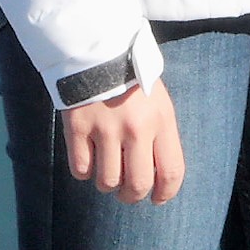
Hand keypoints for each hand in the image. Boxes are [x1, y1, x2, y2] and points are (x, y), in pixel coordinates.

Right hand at [64, 78, 184, 204]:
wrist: (98, 50)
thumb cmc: (133, 80)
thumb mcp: (158, 102)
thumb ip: (161, 136)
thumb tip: (158, 176)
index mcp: (161, 120)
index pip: (172, 171)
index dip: (166, 193)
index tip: (157, 199)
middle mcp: (135, 128)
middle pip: (138, 184)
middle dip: (133, 196)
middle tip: (127, 192)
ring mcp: (105, 129)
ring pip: (107, 181)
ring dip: (107, 183)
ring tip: (107, 170)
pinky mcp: (78, 128)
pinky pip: (81, 169)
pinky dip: (84, 170)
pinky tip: (88, 156)